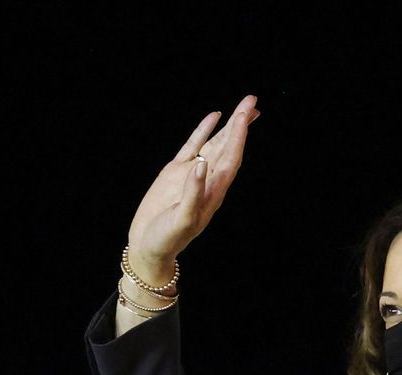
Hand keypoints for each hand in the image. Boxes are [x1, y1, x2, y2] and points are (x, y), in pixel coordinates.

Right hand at [124, 94, 260, 280]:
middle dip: (240, 124)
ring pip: (214, 143)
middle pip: (228, 147)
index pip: (230, 159)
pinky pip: (192, 146)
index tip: (245, 116)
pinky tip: (213, 118)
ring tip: (243, 108)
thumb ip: (193, 193)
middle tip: (252, 101)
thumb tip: (201, 164)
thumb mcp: (181, 220)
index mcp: (213, 192)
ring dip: (229, 126)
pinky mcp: (175, 172)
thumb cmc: (167, 239)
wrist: (149, 246)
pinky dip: (203, 131)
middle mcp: (207, 180)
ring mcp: (192, 174)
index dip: (238, 137)